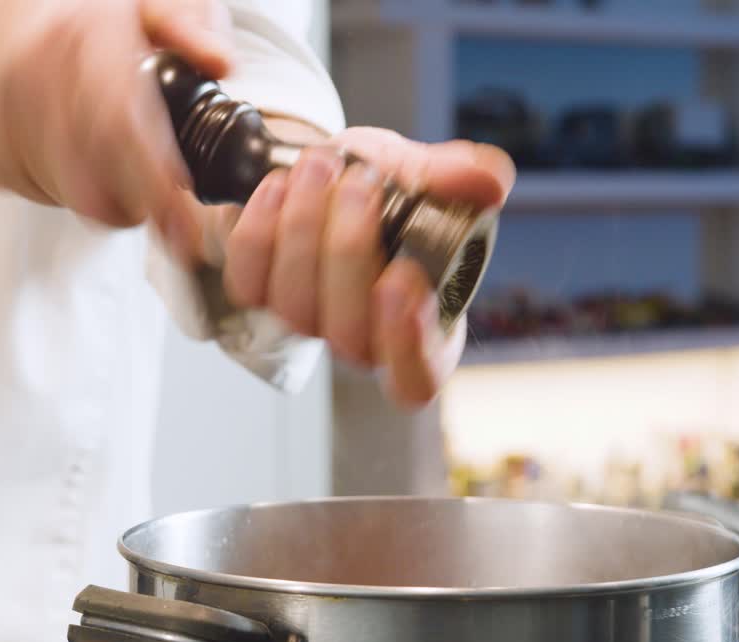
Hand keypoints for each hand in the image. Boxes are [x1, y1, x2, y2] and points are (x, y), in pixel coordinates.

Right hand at [0, 0, 231, 230]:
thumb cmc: (72, 19)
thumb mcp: (139, 5)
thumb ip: (189, 26)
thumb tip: (222, 63)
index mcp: (78, 42)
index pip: (120, 126)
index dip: (154, 184)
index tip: (182, 224)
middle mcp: (33, 83)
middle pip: (94, 181)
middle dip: (139, 207)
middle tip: (164, 204)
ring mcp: (3, 126)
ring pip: (73, 200)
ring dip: (109, 199)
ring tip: (116, 161)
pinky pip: (47, 200)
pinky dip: (73, 193)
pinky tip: (76, 157)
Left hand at [211, 127, 515, 409]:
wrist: (326, 171)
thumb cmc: (386, 188)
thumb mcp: (429, 175)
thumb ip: (462, 178)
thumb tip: (489, 181)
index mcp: (423, 328)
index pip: (415, 377)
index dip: (407, 344)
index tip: (403, 278)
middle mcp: (362, 337)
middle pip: (347, 336)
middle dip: (348, 251)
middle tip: (361, 182)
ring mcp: (307, 322)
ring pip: (295, 307)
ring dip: (304, 229)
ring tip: (322, 167)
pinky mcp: (257, 295)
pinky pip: (248, 280)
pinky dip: (260, 228)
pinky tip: (280, 185)